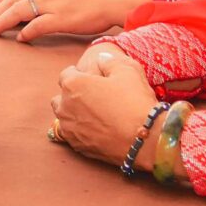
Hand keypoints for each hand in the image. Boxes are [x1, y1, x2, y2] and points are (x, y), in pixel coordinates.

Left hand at [49, 46, 159, 164]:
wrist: (145, 138)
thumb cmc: (135, 101)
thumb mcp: (127, 69)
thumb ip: (109, 60)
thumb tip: (100, 58)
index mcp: (73, 84)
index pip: (66, 74)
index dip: (79, 73)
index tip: (90, 77)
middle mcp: (65, 107)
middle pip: (60, 97)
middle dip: (72, 95)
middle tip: (92, 96)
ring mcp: (70, 129)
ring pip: (63, 118)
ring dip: (73, 114)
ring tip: (92, 114)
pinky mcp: (78, 147)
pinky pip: (72, 136)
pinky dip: (79, 132)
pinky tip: (95, 130)